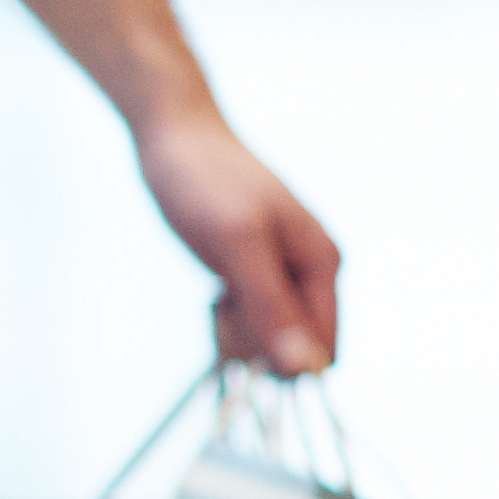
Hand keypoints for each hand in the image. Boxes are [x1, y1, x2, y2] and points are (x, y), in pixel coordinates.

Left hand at [135, 109, 343, 373]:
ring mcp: (282, 274)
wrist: (174, 133)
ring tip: (215, 294)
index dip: (283, 360)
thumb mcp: (236, 242)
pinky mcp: (253, 274)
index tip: (241, 330)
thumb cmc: (205, 178)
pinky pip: (249, 322)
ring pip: (268, 340)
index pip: (324, 350)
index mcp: (323, 265)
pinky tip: (213, 295)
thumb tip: (305, 366)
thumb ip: (272, 304)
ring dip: (236, 331)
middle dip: (254, 341)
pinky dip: (227, 320)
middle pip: (293, 350)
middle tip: (223, 301)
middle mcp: (311, 273)